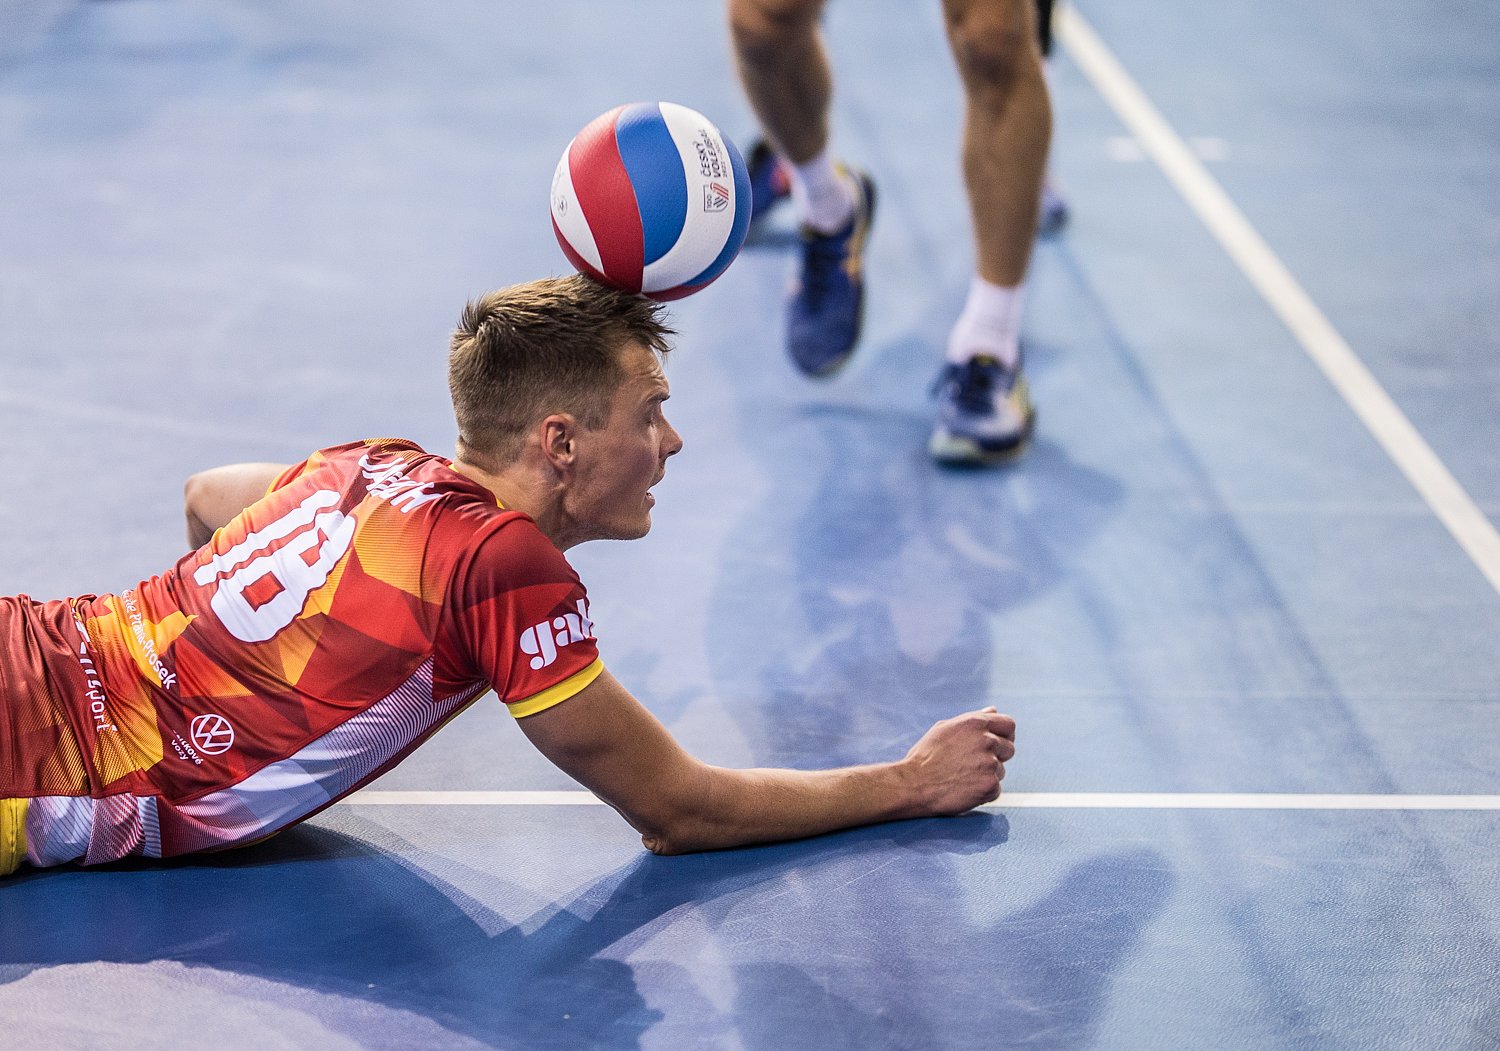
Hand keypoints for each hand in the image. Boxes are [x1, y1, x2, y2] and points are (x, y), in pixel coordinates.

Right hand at [901, 707, 1016, 816]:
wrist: (914, 784)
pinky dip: (983, 792)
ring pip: (1001, 770)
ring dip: (987, 775)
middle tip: (973, 764)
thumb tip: (993, 710)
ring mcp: (990, 763)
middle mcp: (987, 740)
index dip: (1005, 735)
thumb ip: (974, 719)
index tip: (997, 744)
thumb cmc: (925, 756)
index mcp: (976, 723)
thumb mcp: (945, 728)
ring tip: (962, 777)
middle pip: (1009, 749)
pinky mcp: (990, 785)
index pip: (1009, 725)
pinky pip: (996, 789)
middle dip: (997, 756)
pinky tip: (964, 789)